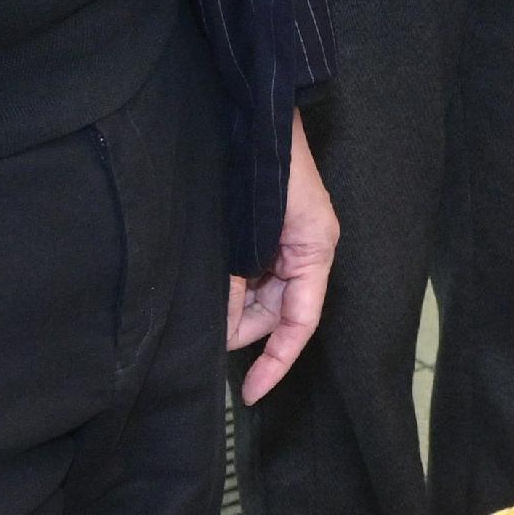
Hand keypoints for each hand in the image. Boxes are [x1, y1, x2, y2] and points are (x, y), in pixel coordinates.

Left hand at [230, 120, 338, 402]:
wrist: (254, 120)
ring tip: (199, 302)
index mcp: (314, 253)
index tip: (251, 394)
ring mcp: (281, 246)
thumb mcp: (252, 237)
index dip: (277, 362)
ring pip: (256, 297)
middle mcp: (302, 255)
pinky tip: (203, 286)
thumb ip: (236, 285)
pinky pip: (246, 275)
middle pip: (276, 314)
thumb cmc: (265, 172)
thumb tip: (218, 331)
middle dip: (241, 328)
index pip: (300, 324)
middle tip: (202, 333)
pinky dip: (226, 286)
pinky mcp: (261, 236)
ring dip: (229, 306)